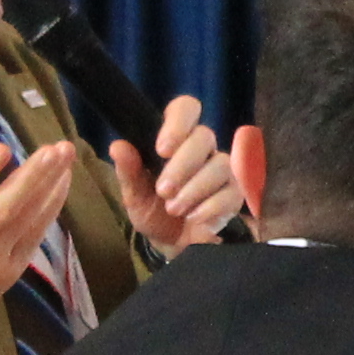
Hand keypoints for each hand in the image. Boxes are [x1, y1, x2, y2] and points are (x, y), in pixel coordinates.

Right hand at [0, 133, 78, 354]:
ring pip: (26, 220)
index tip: (3, 148)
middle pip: (4, 209)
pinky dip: (51, 208)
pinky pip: (36, 235)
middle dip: (31, 178)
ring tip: (66, 156)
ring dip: (49, 187)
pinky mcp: (12, 269)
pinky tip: (62, 183)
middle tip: (54, 149)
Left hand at [111, 97, 249, 250]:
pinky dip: (209, 207)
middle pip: (205, 136)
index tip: (162, 149)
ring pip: (220, 164)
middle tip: (164, 190)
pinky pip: (231, 192)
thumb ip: (129, 171)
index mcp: (176, 140)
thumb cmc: (152, 212)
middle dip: (182, 165)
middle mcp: (203, 150)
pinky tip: (193, 218)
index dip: (178, 122)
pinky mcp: (235, 195)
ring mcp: (222, 171)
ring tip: (174, 208)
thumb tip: (118, 146)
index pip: (186, 109)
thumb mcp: (134, 195)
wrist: (169, 246)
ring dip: (194, 188)